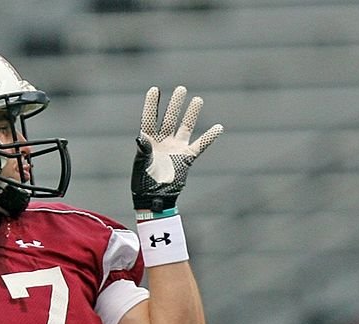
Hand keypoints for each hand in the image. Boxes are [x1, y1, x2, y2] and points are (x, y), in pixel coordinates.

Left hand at [131, 87, 222, 213]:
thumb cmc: (143, 183)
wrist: (155, 199)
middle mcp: (163, 142)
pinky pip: (200, 145)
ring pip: (185, 128)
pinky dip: (209, 137)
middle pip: (169, 119)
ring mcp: (176, 149)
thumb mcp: (141, 166)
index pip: (150, 119)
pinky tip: (218, 127)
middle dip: (175, 104)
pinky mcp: (186, 159)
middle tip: (181, 89)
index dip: (152, 105)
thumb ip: (143, 150)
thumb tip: (141, 137)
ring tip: (197, 99)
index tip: (154, 90)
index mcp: (149, 142)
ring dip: (191, 114)